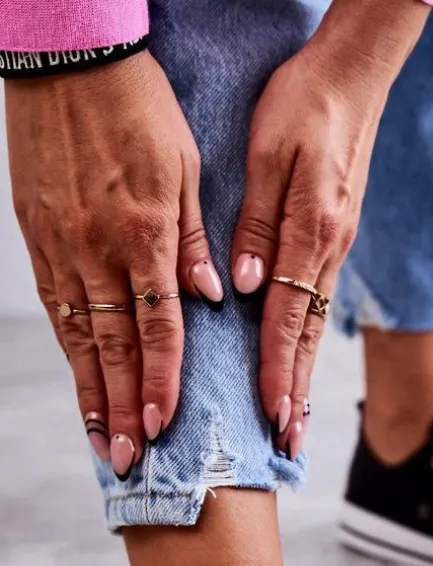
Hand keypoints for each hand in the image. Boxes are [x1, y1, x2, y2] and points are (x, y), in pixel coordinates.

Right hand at [5, 53, 222, 476]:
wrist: (68, 59)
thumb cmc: (139, 108)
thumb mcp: (187, 167)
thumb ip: (196, 240)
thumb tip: (213, 299)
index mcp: (145, 233)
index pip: (157, 326)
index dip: (160, 380)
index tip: (163, 425)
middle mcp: (99, 249)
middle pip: (113, 348)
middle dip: (122, 408)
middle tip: (129, 459)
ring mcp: (62, 246)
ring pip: (79, 338)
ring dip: (91, 394)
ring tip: (101, 440)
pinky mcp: (38, 238)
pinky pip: (56, 308)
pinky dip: (69, 353)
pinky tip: (80, 385)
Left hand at [231, 32, 396, 459]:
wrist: (354, 73)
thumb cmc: (305, 102)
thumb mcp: (270, 150)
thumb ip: (258, 220)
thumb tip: (248, 285)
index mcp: (313, 232)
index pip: (290, 317)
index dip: (279, 370)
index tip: (272, 414)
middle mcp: (330, 250)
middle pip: (310, 337)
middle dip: (299, 393)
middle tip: (290, 442)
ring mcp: (337, 248)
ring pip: (316, 326)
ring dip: (305, 377)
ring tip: (296, 421)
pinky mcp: (335, 239)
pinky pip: (318, 304)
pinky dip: (308, 344)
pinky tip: (300, 364)